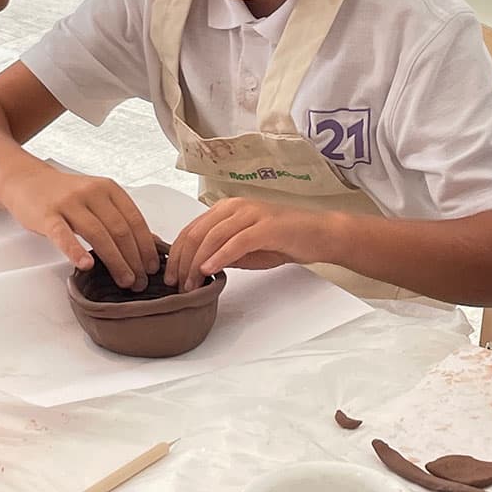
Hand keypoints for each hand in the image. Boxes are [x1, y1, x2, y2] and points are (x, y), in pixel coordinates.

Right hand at [1, 166, 158, 289]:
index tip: (153, 267)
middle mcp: (92, 192)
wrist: (28, 181)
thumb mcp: (98, 198)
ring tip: (124, 280)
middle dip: (134, 259)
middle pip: (120, 230)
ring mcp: (69, 202)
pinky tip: (86, 265)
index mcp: (108, 189)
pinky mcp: (47, 215)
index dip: (146, 246)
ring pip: (98, 234)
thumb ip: (120, 216)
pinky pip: (63, 235)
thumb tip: (151, 243)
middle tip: (141, 281)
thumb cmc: (66, 195)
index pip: (135, 220)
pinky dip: (76, 251)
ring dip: (115, 261)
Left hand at [164, 198, 327, 290]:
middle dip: (182, 262)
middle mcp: (235, 206)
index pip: (191, 230)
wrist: (320, 234)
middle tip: (177, 285)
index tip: (171, 277)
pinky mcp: (265, 227)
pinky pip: (236, 242)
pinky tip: (209, 271)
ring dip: (197, 264)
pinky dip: (219, 257)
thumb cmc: (284, 240)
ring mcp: (251, 214)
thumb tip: (198, 268)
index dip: (177, 255)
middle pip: (196, 233)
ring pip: (212, 237)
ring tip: (191, 285)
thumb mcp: (246, 249)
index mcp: (226, 209)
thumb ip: (223, 253)